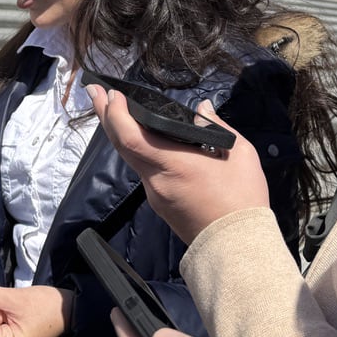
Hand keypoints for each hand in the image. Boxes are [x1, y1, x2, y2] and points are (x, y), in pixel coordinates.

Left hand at [87, 85, 267, 243]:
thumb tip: (201, 109)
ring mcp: (155, 195)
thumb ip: (215, 127)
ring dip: (119, 132)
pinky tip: (138, 137)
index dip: (116, 114)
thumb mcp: (239, 154)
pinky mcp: (160, 204)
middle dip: (106, 115)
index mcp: (174, 165)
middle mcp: (156, 180)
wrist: (237, 245)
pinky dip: (134, 149)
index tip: (112, 93)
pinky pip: (142, 170)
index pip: (131, 138)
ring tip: (113, 109)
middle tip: (94, 91)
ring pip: (130, 158)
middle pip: (121, 145)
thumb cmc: (242, 199)